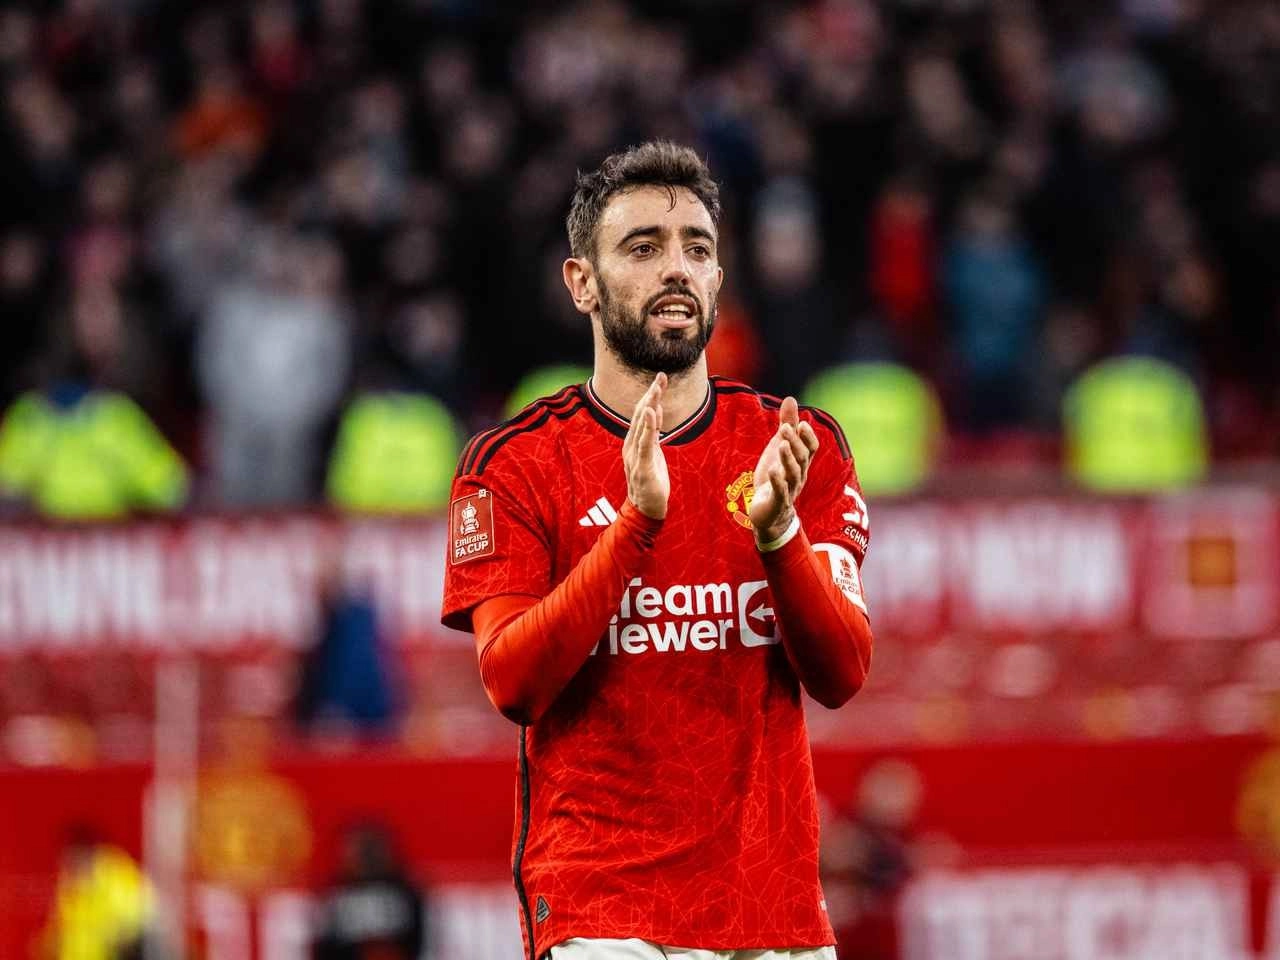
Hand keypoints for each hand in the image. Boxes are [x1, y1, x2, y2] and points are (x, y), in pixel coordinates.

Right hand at [623, 373, 669, 518]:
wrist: (645, 509)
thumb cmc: (650, 481)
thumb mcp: (653, 452)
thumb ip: (653, 432)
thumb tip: (656, 410)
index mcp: (634, 441)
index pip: (643, 413)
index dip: (652, 395)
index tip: (661, 378)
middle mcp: (631, 445)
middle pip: (642, 415)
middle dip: (652, 395)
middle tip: (661, 376)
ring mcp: (635, 455)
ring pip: (643, 425)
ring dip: (650, 405)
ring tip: (656, 388)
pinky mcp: (641, 466)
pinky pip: (645, 443)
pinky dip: (648, 427)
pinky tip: (652, 412)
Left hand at [749, 396, 818, 541]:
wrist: (768, 512)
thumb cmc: (776, 476)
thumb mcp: (779, 447)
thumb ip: (786, 424)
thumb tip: (791, 398)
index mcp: (800, 462)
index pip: (811, 449)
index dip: (808, 437)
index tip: (802, 423)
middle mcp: (798, 475)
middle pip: (802, 458)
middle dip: (795, 443)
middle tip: (785, 428)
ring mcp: (789, 489)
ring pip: (793, 474)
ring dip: (788, 459)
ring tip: (781, 445)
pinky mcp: (777, 502)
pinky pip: (780, 492)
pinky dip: (777, 481)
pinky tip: (772, 470)